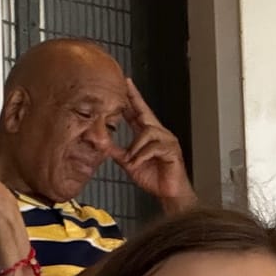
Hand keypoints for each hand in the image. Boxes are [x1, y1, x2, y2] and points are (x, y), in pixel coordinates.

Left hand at [109, 79, 193, 209]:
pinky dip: (142, 156)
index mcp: (148, 135)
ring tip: (132, 160)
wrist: (167, 192)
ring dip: (136, 147)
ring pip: (147, 132)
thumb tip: (102, 144)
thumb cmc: (153, 176)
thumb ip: (117, 152)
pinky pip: (153, 147)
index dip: (132, 98)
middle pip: (146, 112)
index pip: (138, 112)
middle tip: (126, 86)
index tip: (125, 84)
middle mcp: (159, 133)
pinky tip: (139, 163)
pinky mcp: (172, 150)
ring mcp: (167, 140)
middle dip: (135, 99)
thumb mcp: (129, 163)